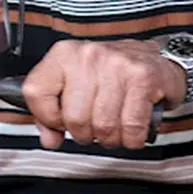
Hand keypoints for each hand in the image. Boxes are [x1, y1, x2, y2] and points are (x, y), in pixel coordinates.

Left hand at [21, 38, 185, 150]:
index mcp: (63, 54)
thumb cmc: (112, 73)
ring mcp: (116, 66)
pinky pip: (131, 128)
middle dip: (84, 134)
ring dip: (109, 138)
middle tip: (93, 128)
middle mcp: (87, 56)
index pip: (35, 92)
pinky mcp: (143, 79)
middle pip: (73, 117)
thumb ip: (52, 111)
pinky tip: (131, 129)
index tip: (59, 121)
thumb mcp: (74, 82)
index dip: (46, 117)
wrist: (157, 59)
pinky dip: (131, 139)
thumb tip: (49, 139)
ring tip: (113, 128)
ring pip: (102, 126)